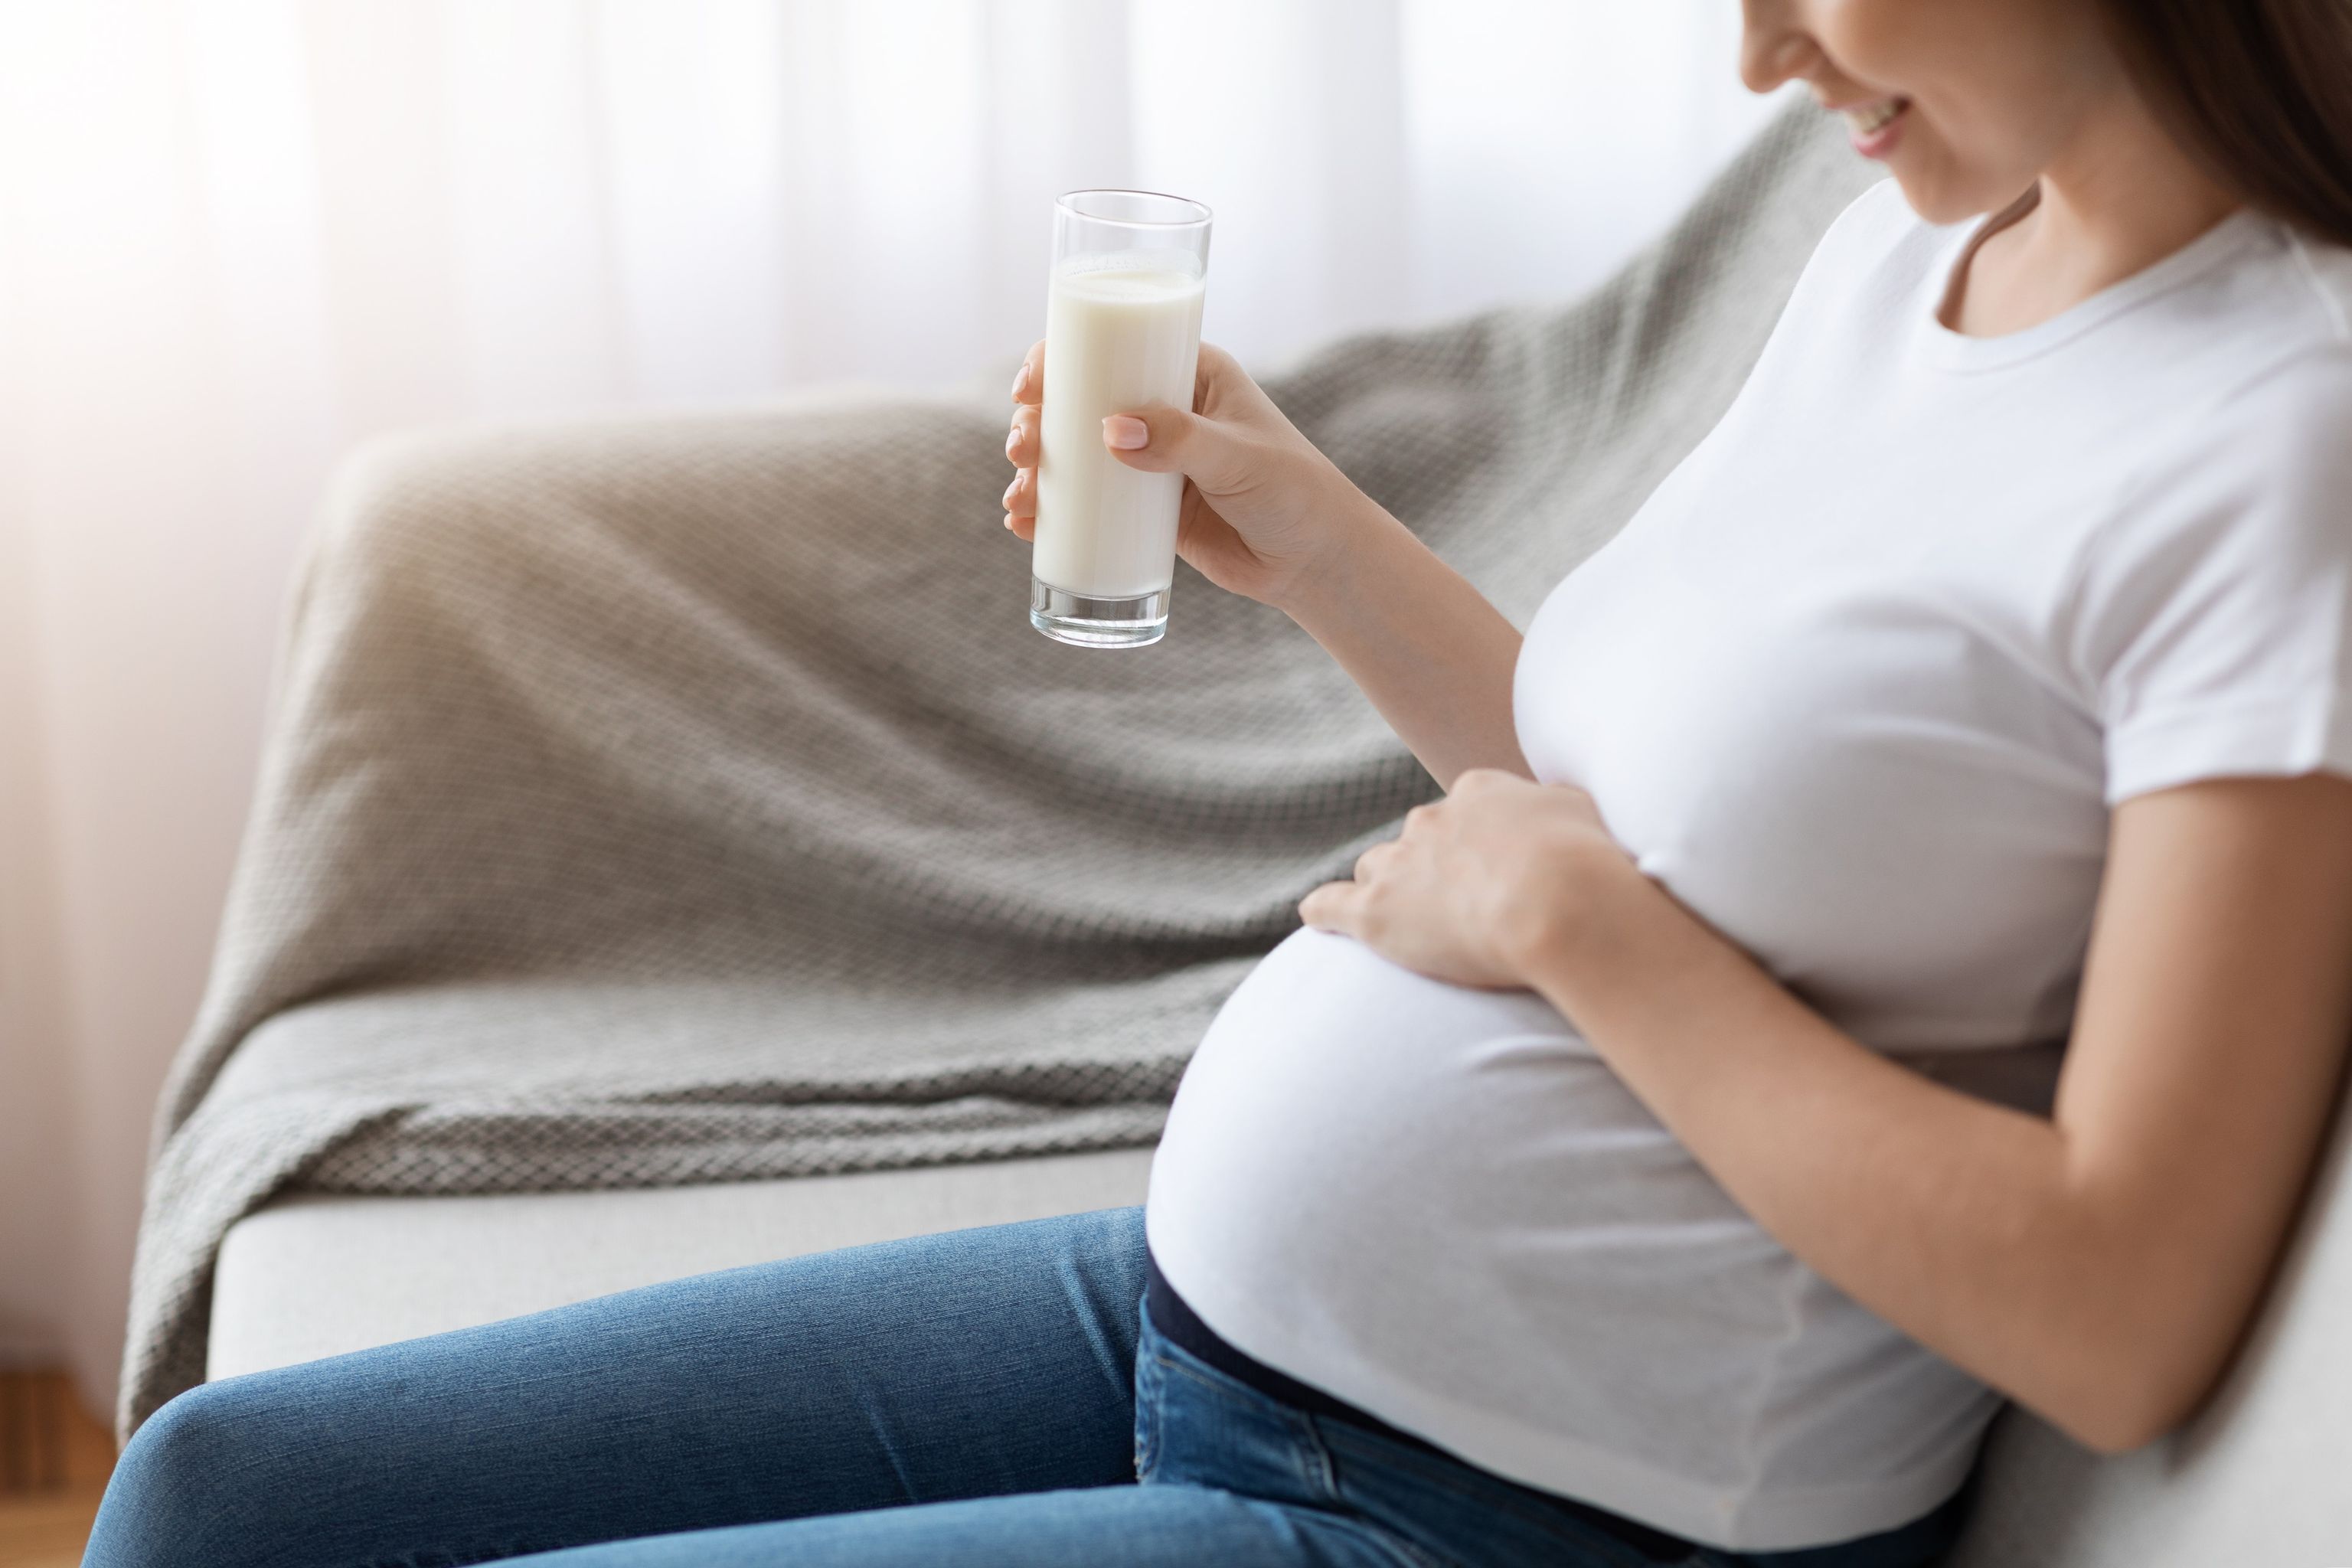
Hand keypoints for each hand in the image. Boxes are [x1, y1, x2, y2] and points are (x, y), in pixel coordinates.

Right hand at [1002, 340, 1379, 609]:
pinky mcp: (1145, 509)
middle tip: (1024, 451)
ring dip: (1037, 469)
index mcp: (1189, 372)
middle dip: (1037, 422)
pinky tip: (1024, 524)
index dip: (1060, 359)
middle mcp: (1163, 409)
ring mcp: (1151, 460)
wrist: (1313, 562)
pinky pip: (1087, 502)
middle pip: (1079, 401)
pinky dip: (1052, 511)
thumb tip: (1109, 431)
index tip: (1029, 387)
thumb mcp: (1238, 457)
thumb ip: (1180, 441)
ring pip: (1075, 453)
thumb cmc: (1293, 492)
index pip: (1113, 346)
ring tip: (1020, 499)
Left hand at [1299, 770, 1638, 988]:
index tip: (1494, 871)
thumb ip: (1560, 810)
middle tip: (1462, 905)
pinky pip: (1330, 905)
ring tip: (1404, 921)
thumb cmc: (1590, 864)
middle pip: (1419, 839)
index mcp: (1481, 793)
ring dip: (1387, 889)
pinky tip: (1319, 917)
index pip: (1465, 812)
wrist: (1561, 904)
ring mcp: (1400, 865)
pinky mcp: (1375, 913)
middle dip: (1433, 866)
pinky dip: (1323, 910)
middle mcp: (1432, 821)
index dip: (1477, 844)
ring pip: (1377, 868)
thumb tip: (1560, 814)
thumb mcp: (1587, 815)